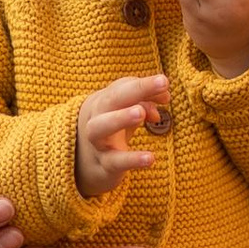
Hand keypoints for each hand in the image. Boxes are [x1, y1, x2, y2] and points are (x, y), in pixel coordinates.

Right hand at [73, 72, 171, 201]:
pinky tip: (150, 158)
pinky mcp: (104, 165)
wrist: (83, 164)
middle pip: (109, 100)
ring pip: (99, 128)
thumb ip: (147, 101)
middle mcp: (97, 118)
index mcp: (104, 102)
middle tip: (161, 84)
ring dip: (120, 118)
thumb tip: (164, 97)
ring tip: (141, 114)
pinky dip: (132, 159)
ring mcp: (98, 142)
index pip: (123, 87)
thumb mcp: (127, 112)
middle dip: (135, 90)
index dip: (145, 85)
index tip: (165, 82)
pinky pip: (116, 161)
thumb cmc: (112, 129)